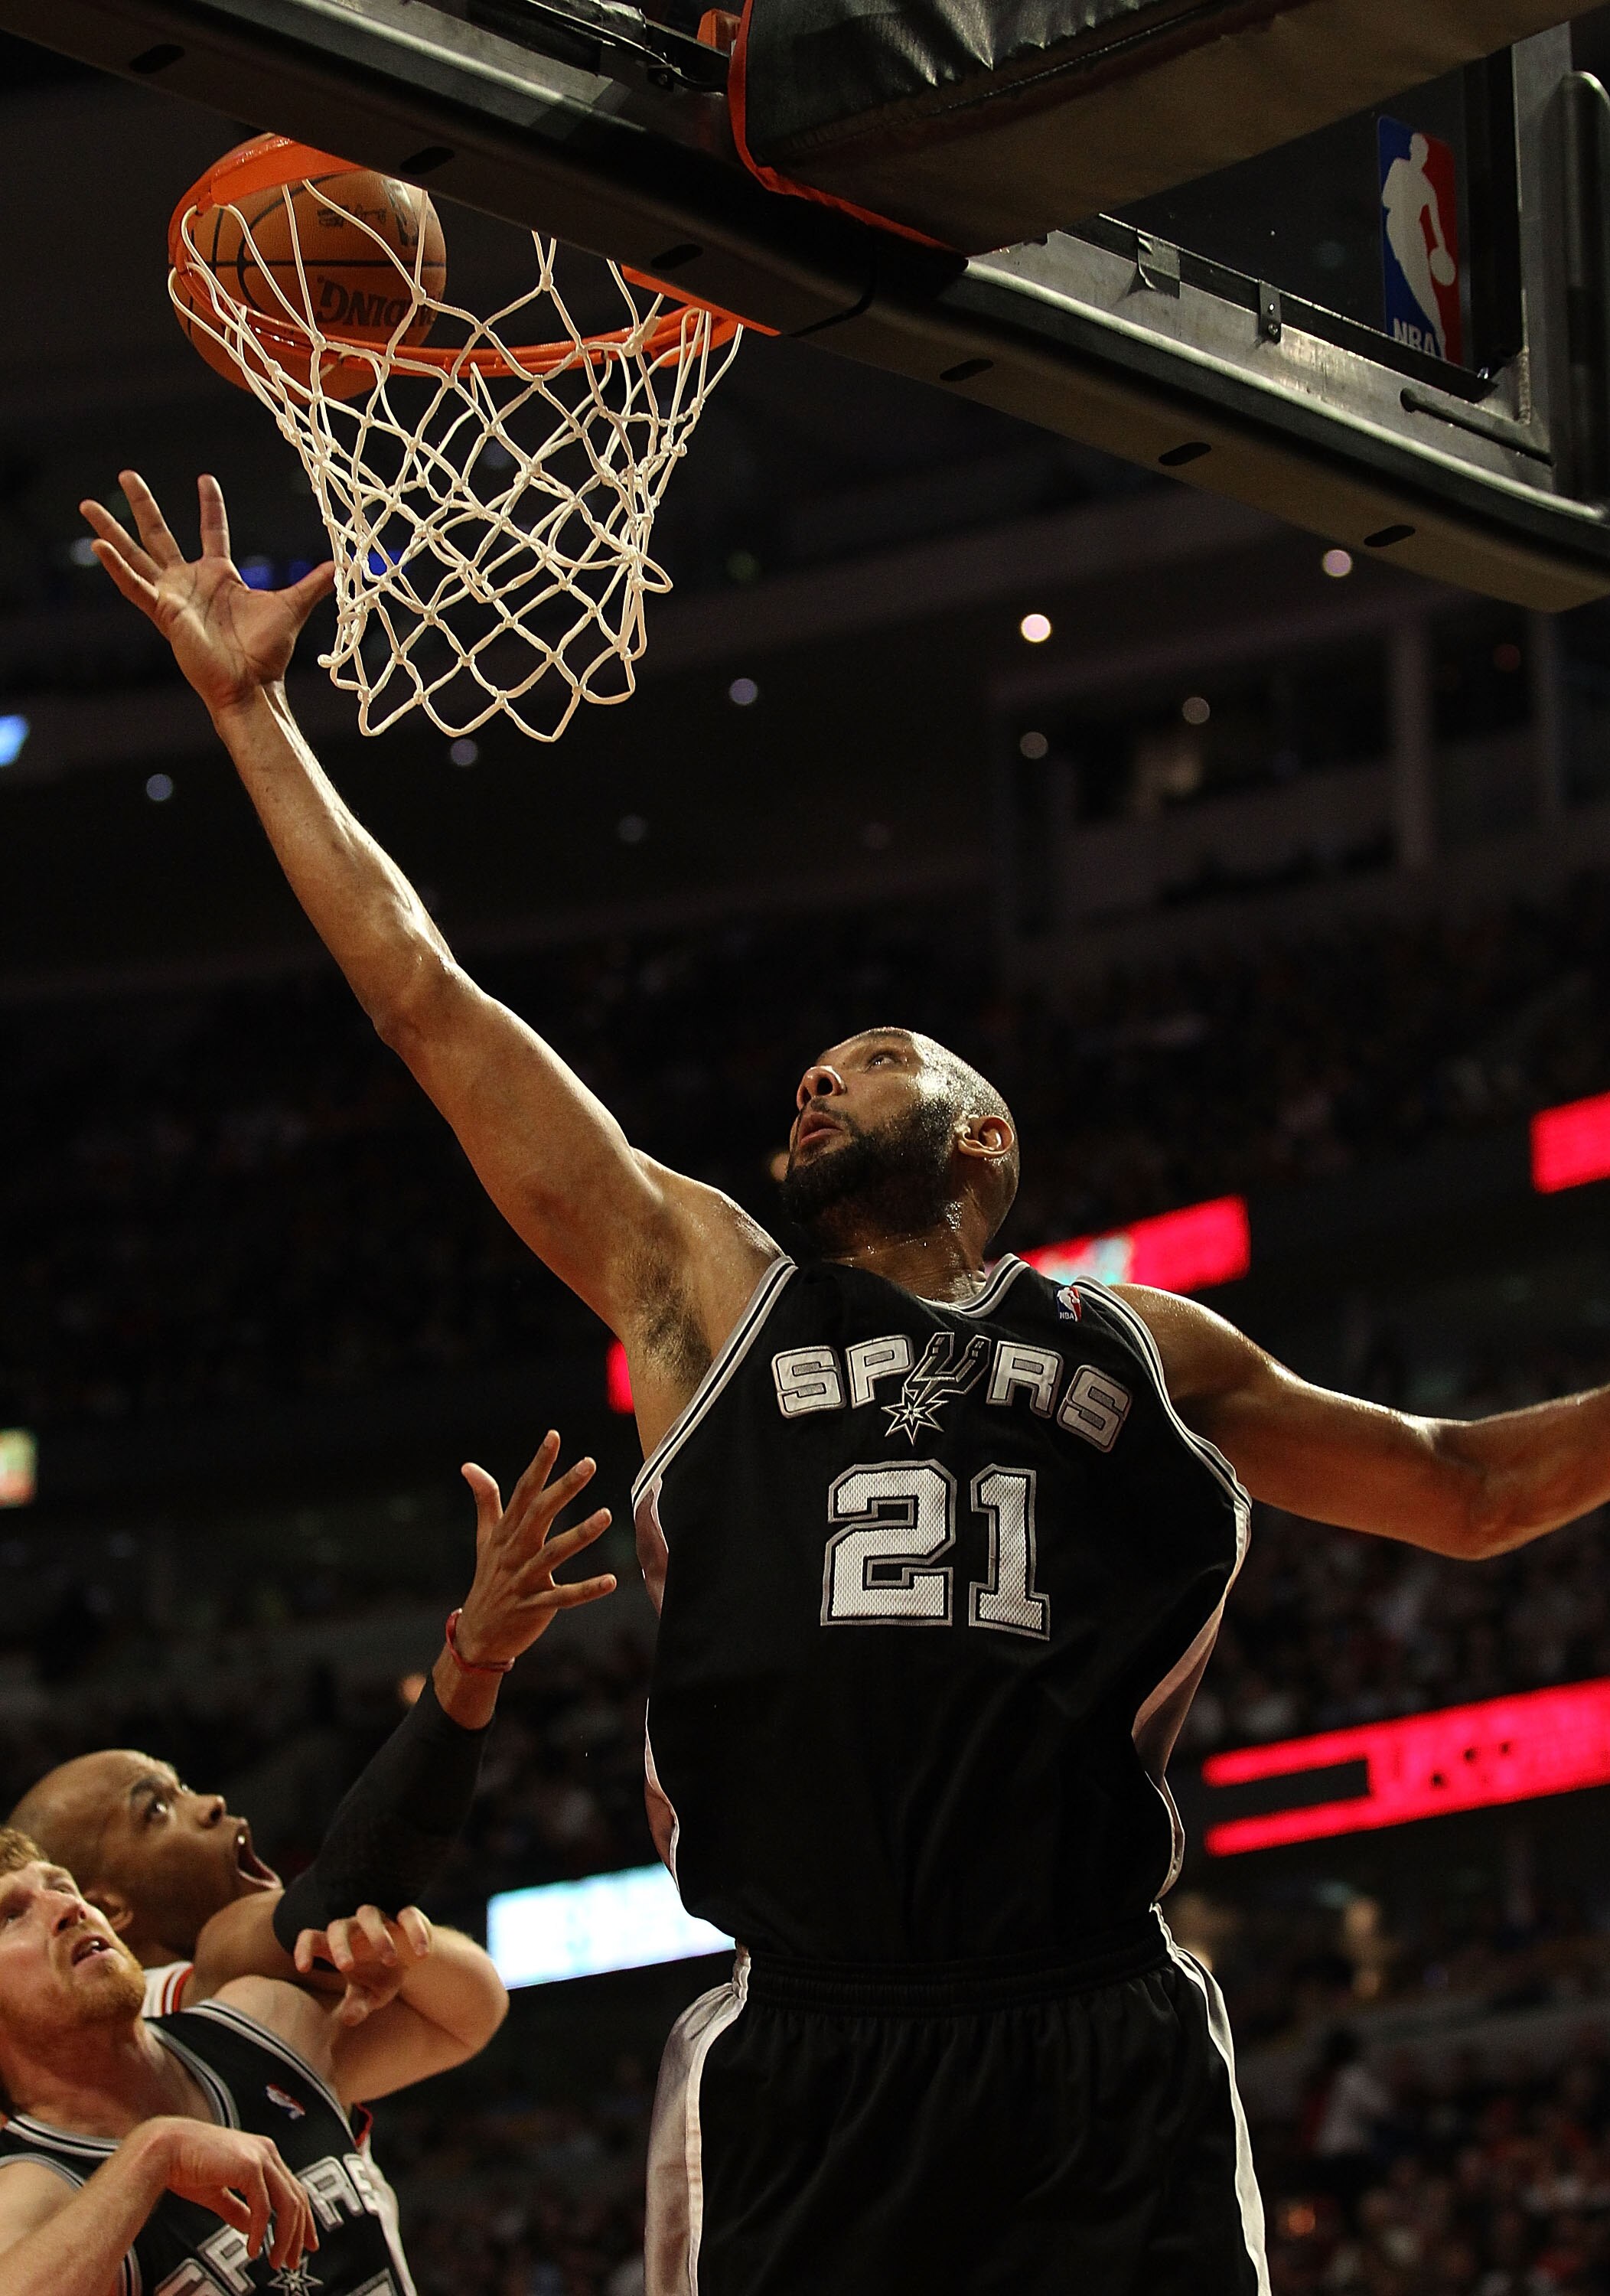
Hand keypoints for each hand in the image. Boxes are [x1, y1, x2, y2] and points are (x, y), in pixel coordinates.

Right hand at [78, 471, 333, 717]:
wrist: (251, 684)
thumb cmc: (266, 653)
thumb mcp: (293, 607)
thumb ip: (313, 584)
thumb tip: (340, 566)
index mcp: (219, 576)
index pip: (211, 531)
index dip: (210, 506)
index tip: (205, 478)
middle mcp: (190, 582)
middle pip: (159, 534)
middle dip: (143, 504)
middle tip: (127, 473)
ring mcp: (172, 596)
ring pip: (135, 555)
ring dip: (111, 531)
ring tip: (87, 505)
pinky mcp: (163, 612)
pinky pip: (133, 586)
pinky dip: (116, 568)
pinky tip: (98, 546)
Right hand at [147, 2118, 317, 2269]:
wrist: (164, 2150)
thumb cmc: (186, 2167)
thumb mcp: (218, 2192)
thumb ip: (237, 2208)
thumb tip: (252, 2228)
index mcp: (262, 2154)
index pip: (294, 2189)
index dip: (303, 2219)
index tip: (305, 2244)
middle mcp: (267, 2152)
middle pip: (297, 2197)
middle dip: (299, 2234)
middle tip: (293, 2262)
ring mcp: (261, 2156)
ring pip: (287, 2203)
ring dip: (285, 2237)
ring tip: (275, 2261)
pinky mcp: (249, 2166)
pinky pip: (263, 2208)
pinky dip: (261, 2232)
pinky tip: (254, 2250)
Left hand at [293, 1903, 432, 2027]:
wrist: (410, 1961)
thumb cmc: (380, 1977)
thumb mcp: (370, 1995)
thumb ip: (358, 2005)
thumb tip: (349, 2018)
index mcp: (338, 1947)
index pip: (311, 1938)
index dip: (303, 1949)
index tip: (303, 1968)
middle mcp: (354, 1929)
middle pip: (338, 1926)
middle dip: (340, 1945)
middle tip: (347, 1967)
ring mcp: (379, 1920)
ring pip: (368, 1914)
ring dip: (377, 1936)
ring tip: (390, 1960)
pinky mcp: (405, 1916)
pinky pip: (408, 1914)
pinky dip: (415, 1932)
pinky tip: (422, 1954)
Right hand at [452, 1432, 616, 1669]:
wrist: (477, 1635)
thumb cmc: (488, 1580)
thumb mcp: (485, 1539)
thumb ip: (485, 1501)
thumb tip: (468, 1465)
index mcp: (505, 1533)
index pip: (523, 1492)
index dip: (539, 1465)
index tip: (554, 1436)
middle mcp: (514, 1552)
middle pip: (539, 1514)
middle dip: (563, 1489)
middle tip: (588, 1464)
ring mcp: (524, 1580)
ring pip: (553, 1553)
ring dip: (580, 1534)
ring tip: (607, 1515)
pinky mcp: (535, 1607)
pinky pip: (563, 1597)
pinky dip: (586, 1590)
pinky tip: (612, 1581)